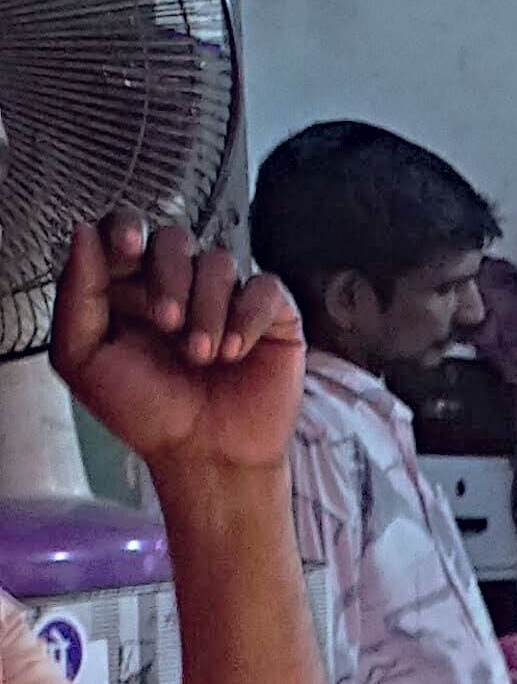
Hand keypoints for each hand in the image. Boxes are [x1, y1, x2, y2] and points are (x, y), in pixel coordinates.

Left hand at [46, 216, 303, 514]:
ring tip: (202, 356)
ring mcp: (227, 299)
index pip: (125, 231)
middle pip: (175, 238)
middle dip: (169, 277)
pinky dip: (248, 317)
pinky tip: (235, 352)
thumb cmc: (146, 412)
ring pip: (220, 262)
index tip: (128, 249)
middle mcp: (179, 286)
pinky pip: (266, 288)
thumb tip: (82, 231)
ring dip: (207, 309)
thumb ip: (76, 295)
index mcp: (128, 288)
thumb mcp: (84, 359)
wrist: (205, 454)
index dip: (126, 229)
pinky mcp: (272, 317)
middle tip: (167, 324)